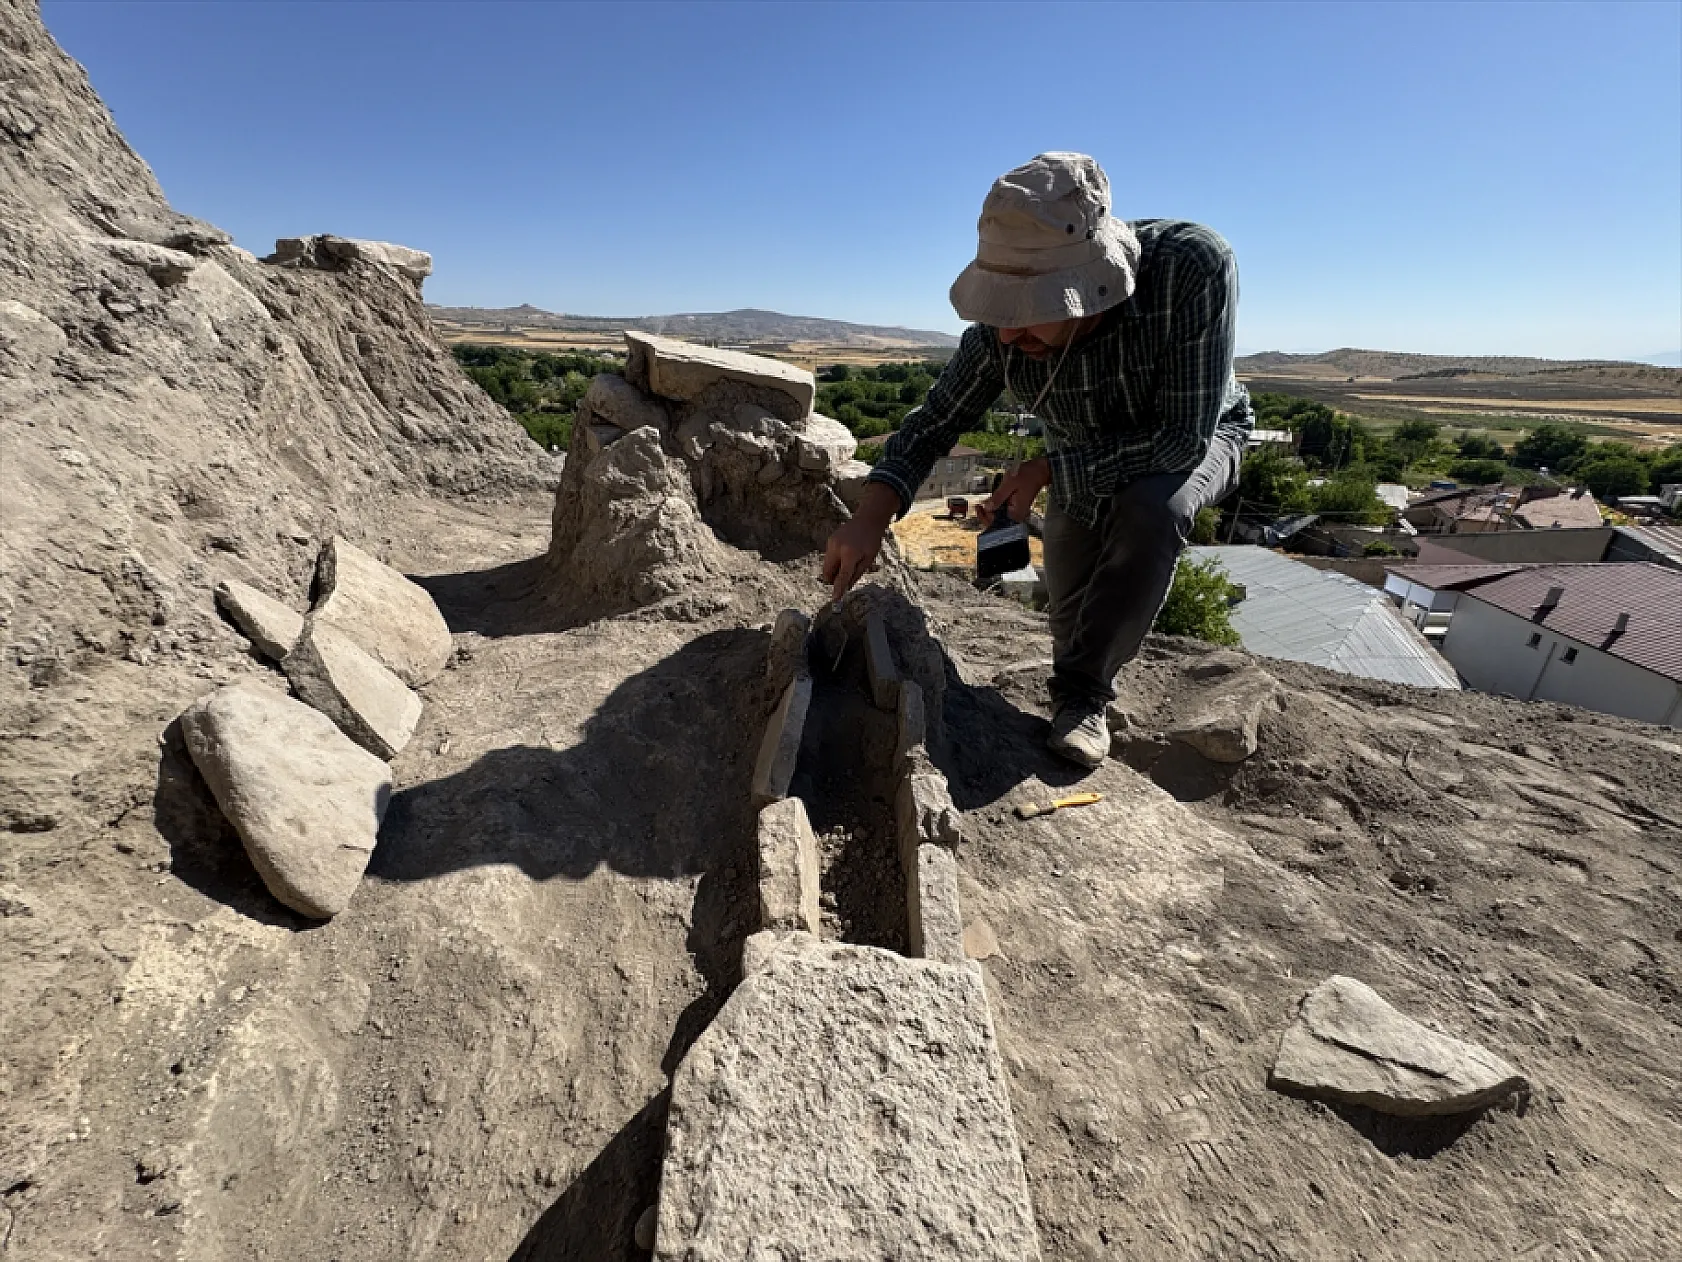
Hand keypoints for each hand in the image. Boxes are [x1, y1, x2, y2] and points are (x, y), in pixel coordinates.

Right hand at [822, 483, 897, 602]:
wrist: (867, 520)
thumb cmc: (872, 540)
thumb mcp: (869, 559)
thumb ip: (856, 574)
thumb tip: (846, 587)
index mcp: (850, 554)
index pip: (842, 576)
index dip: (838, 589)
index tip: (835, 600)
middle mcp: (837, 548)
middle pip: (828, 572)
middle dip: (833, 579)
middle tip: (843, 579)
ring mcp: (831, 543)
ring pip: (827, 565)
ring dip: (835, 569)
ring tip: (849, 561)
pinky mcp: (830, 540)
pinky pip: (829, 557)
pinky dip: (835, 561)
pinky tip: (847, 554)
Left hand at [976, 457, 1050, 527]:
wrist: (1039, 471)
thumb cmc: (1026, 475)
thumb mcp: (1009, 484)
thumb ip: (998, 497)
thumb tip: (987, 508)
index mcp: (1016, 513)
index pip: (997, 523)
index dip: (985, 517)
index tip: (978, 508)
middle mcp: (1017, 515)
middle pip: (997, 521)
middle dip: (986, 514)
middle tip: (977, 505)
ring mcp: (1017, 512)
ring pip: (1000, 516)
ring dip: (991, 510)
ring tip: (981, 504)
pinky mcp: (1016, 507)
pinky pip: (1004, 510)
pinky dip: (996, 506)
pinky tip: (991, 501)